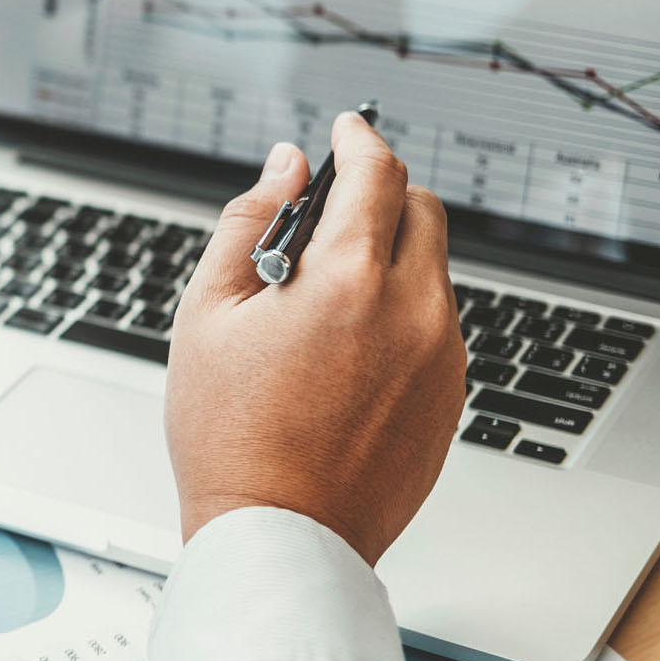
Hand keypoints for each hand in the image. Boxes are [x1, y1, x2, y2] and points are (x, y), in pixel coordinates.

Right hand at [165, 113, 465, 565]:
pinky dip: (401, 309)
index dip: (359, 137)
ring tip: (321, 301)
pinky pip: (437, 323)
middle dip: (381, 193)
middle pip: (421, 209)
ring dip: (388, 256)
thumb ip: (247, 223)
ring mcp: (443, 357)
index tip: (347, 127)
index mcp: (348, 280)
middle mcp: (413, 311)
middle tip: (328, 215)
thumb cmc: (229, 432)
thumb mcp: (207, 313)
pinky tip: (345, 348)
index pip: (377, 171)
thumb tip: (283, 165)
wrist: (281, 533)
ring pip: (431, 268)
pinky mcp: (452, 396)